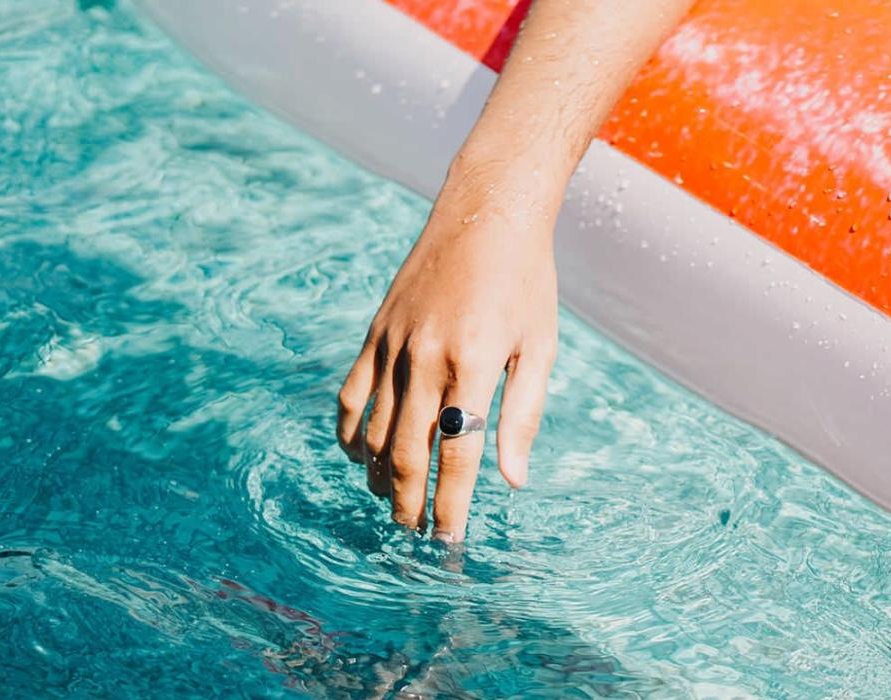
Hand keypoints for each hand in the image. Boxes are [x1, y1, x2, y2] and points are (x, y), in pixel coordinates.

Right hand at [336, 172, 558, 540]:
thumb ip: (525, 415)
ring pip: (374, 430)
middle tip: (416, 535)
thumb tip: (512, 481)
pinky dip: (350, 433)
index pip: (457, 452)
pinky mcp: (375, 332)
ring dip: (380, 477)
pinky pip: (352, 395)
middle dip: (410, 502)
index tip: (448, 542)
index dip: (451, 505)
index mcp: (476, 362)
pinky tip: (361, 457)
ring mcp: (394, 343)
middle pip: (407, 451)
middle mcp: (427, 355)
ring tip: (394, 504)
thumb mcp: (540, 347)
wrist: (486, 213)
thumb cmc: (526, 282)